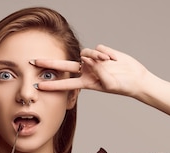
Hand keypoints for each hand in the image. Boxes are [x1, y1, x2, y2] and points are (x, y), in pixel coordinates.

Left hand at [33, 44, 151, 98]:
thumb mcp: (109, 83)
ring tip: (108, 61)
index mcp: (86, 82)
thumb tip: (86, 58)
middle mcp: (86, 71)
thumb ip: (97, 71)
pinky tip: (114, 59)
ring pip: (85, 52)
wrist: (135, 78)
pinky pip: (98, 49)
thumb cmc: (123, 86)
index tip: (39, 85)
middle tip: (34, 61)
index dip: (52, 84)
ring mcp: (93, 61)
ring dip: (95, 56)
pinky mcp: (101, 53)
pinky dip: (106, 53)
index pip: (65, 83)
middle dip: (49, 63)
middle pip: (64, 66)